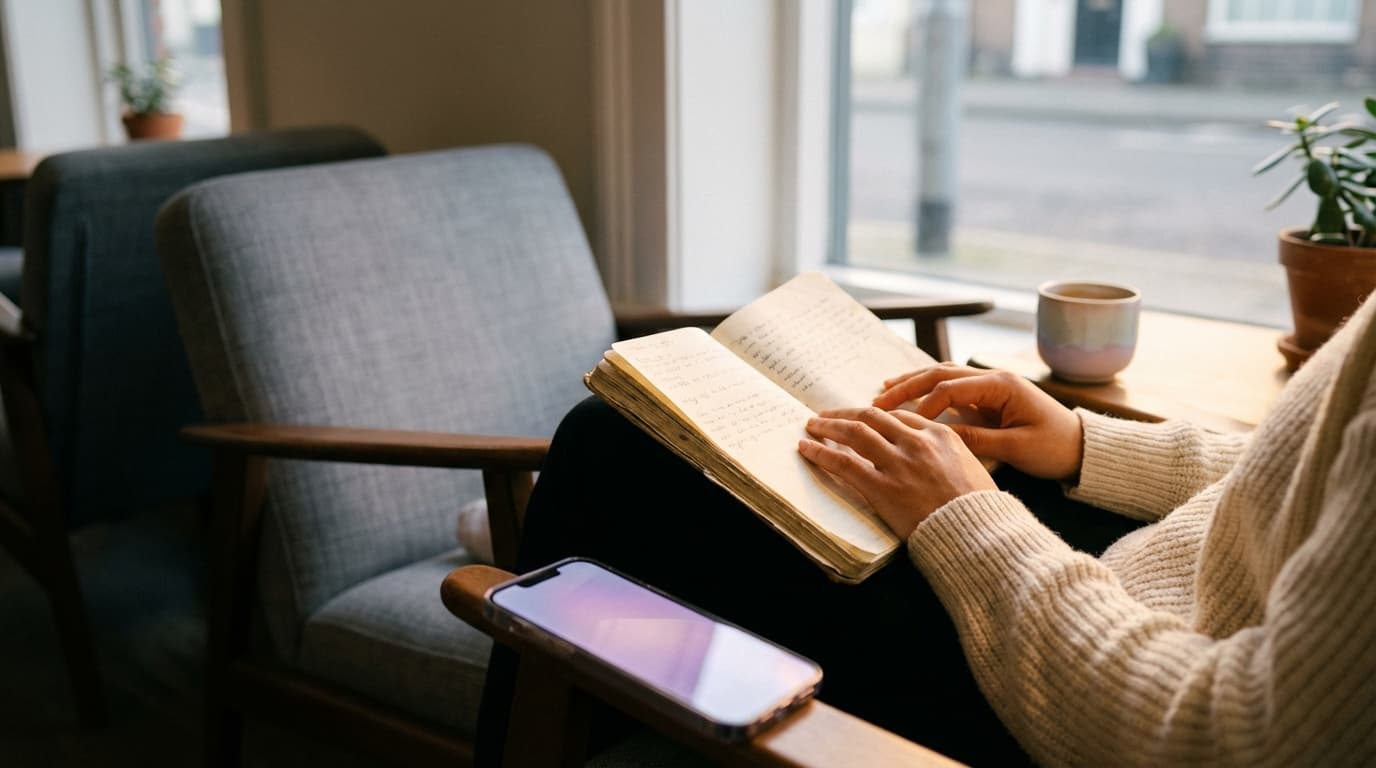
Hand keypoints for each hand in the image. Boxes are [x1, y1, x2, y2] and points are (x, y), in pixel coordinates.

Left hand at [798, 407, 995, 538]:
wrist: (977, 532)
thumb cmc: (978, 507)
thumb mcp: (971, 468)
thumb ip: (947, 454)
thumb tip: (932, 455)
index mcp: (939, 435)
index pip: (898, 416)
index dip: (874, 415)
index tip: (861, 417)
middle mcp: (916, 443)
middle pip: (872, 417)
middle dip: (845, 413)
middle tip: (827, 414)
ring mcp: (898, 464)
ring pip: (854, 433)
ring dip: (829, 426)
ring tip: (812, 425)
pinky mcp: (882, 487)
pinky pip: (844, 464)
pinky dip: (821, 453)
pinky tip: (807, 448)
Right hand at [874, 364, 1083, 480]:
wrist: (1082, 448)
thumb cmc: (1055, 448)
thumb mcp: (1016, 447)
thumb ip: (977, 439)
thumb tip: (938, 435)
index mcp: (1001, 385)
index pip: (950, 388)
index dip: (924, 405)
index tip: (905, 425)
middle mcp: (992, 379)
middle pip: (940, 374)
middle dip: (908, 387)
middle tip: (878, 401)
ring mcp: (989, 386)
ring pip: (942, 377)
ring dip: (913, 384)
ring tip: (883, 393)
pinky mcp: (987, 399)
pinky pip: (949, 390)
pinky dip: (926, 392)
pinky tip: (907, 398)